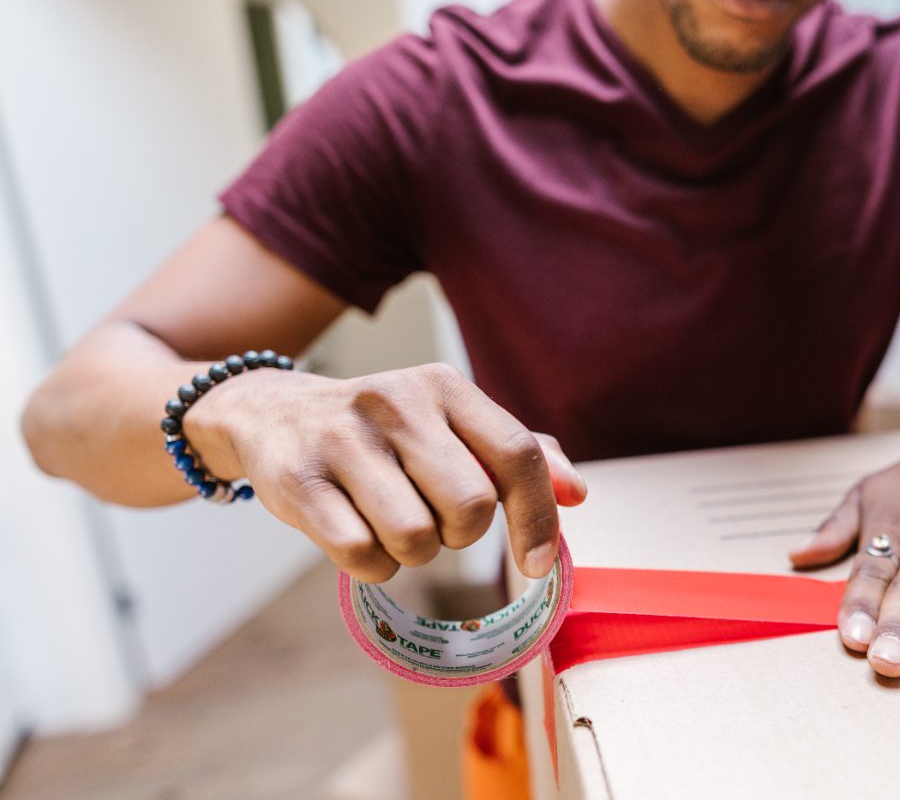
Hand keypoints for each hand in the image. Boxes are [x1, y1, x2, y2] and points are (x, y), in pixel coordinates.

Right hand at [184, 362, 585, 581]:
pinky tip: (354, 533)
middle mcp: (396, 402)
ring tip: (387, 522)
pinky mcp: (298, 480)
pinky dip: (370, 566)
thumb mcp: (447, 424)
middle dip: (460, 534)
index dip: (538, 517)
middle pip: (471, 507)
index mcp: (444, 386)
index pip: (517, 453)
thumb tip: (577, 493)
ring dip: (410, 552)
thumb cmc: (381, 433)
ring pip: (416, 539)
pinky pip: (362, 556)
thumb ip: (515, 454)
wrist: (269, 413)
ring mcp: (343, 439)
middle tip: (433, 520)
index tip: (538, 564)